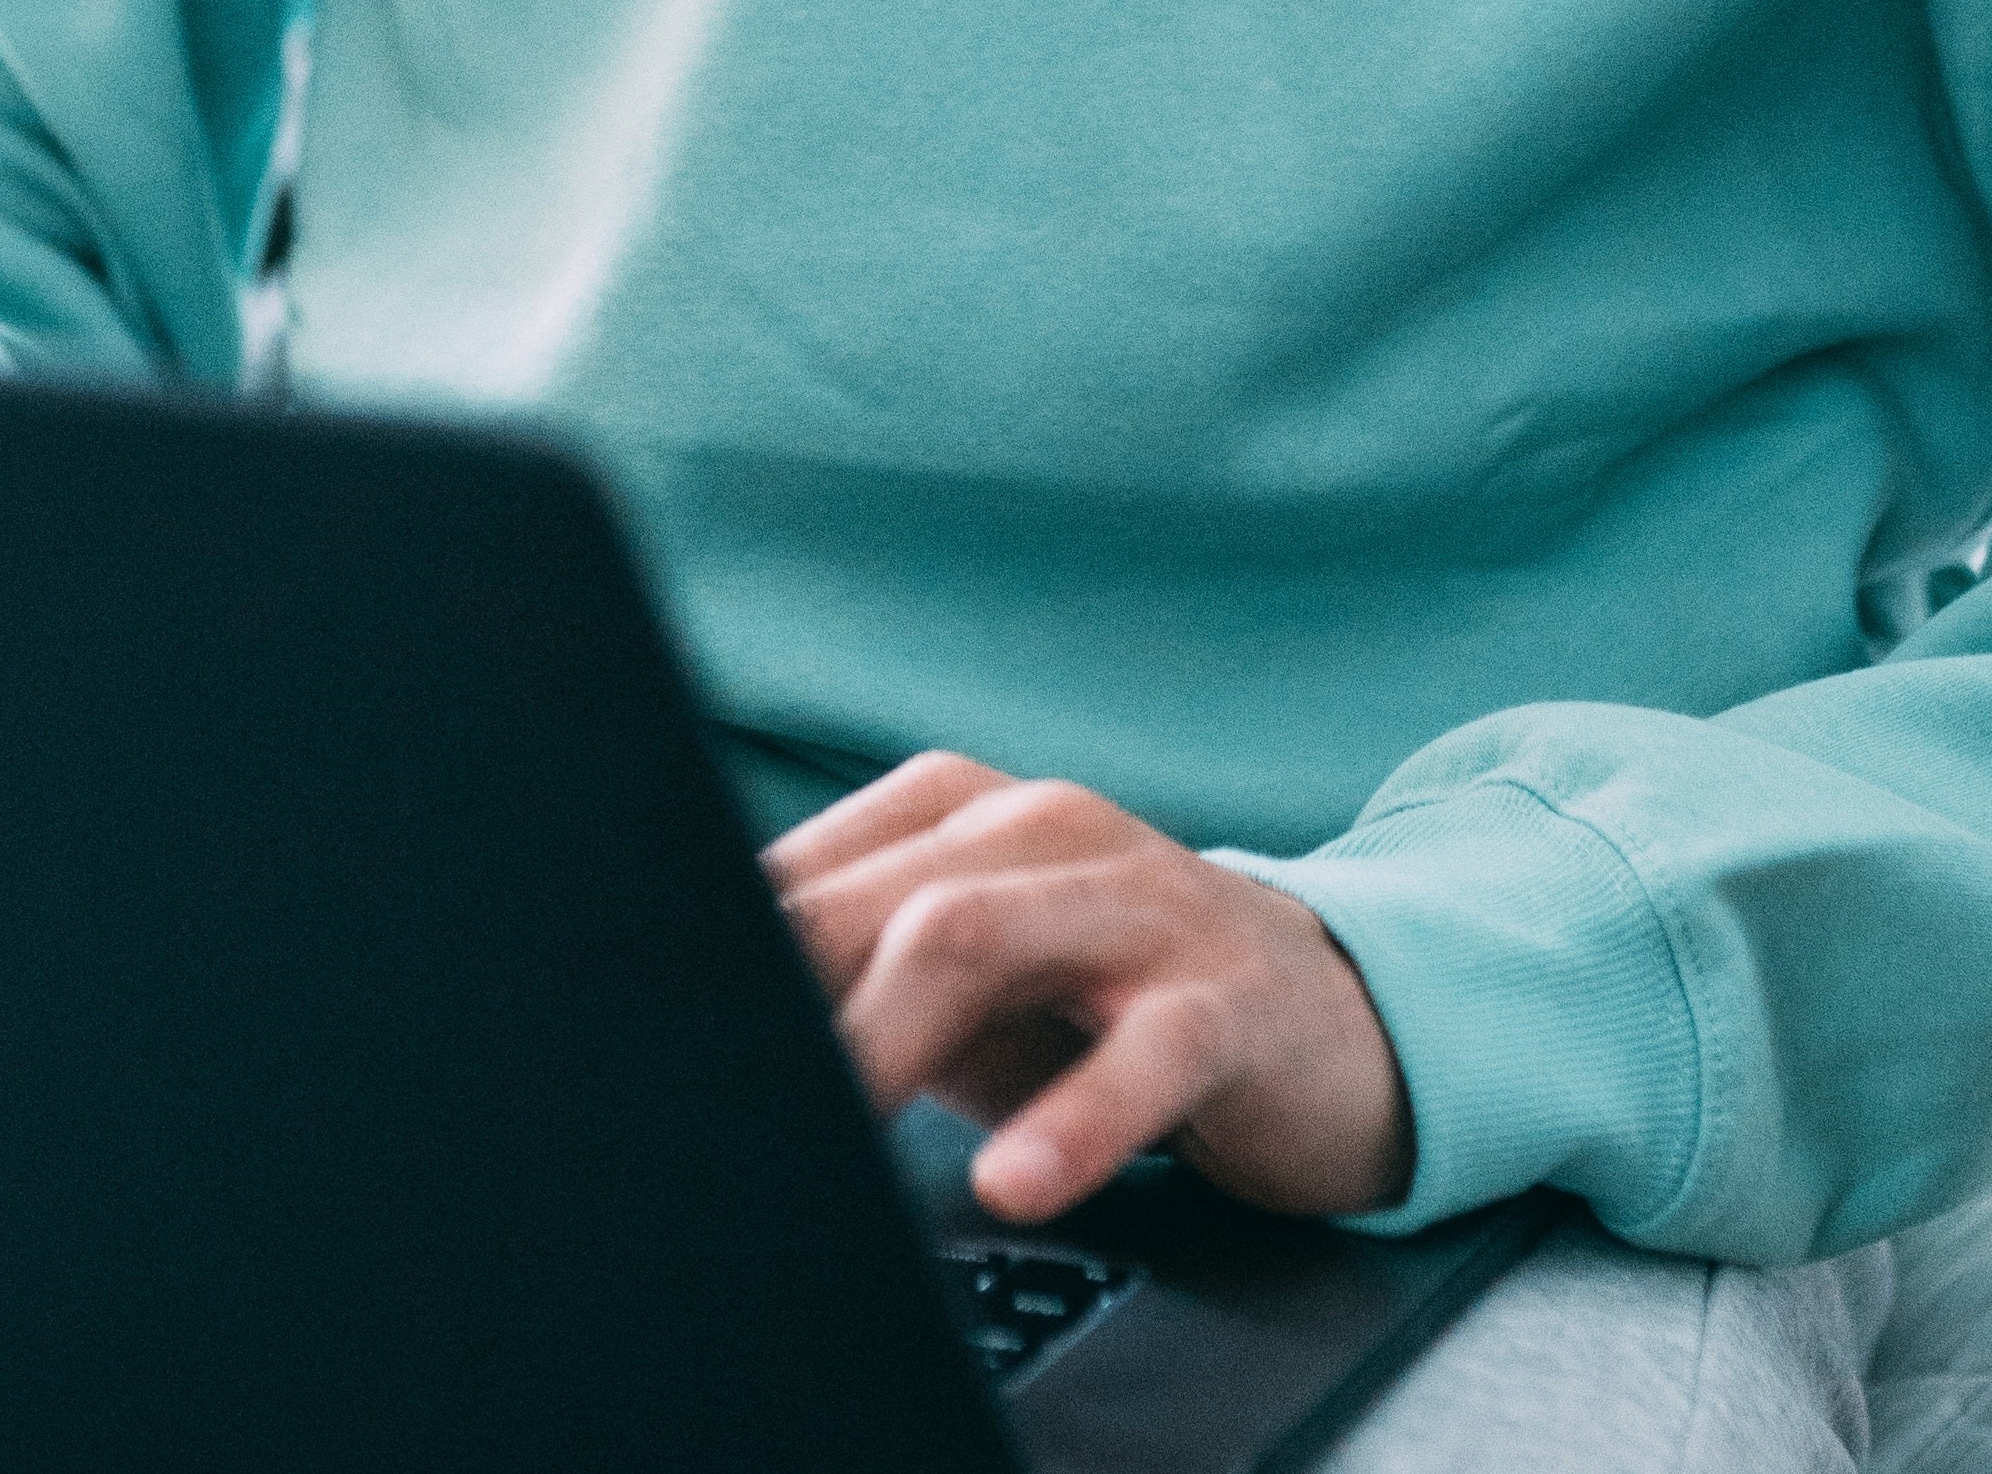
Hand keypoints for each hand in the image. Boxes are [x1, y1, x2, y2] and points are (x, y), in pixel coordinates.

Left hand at [765, 751, 1412, 1227]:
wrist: (1326, 1011)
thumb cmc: (1102, 1003)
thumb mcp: (968, 990)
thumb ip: (848, 986)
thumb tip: (702, 1031)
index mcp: (954, 811)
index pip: (806, 874)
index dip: (727, 959)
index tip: (665, 1041)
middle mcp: (1038, 826)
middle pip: (874, 898)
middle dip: (789, 1002)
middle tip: (730, 1101)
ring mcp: (1136, 901)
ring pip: (977, 936)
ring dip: (885, 1037)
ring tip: (832, 1126)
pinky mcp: (1225, 996)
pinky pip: (1146, 1051)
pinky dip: (1075, 1119)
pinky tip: (1019, 1179)